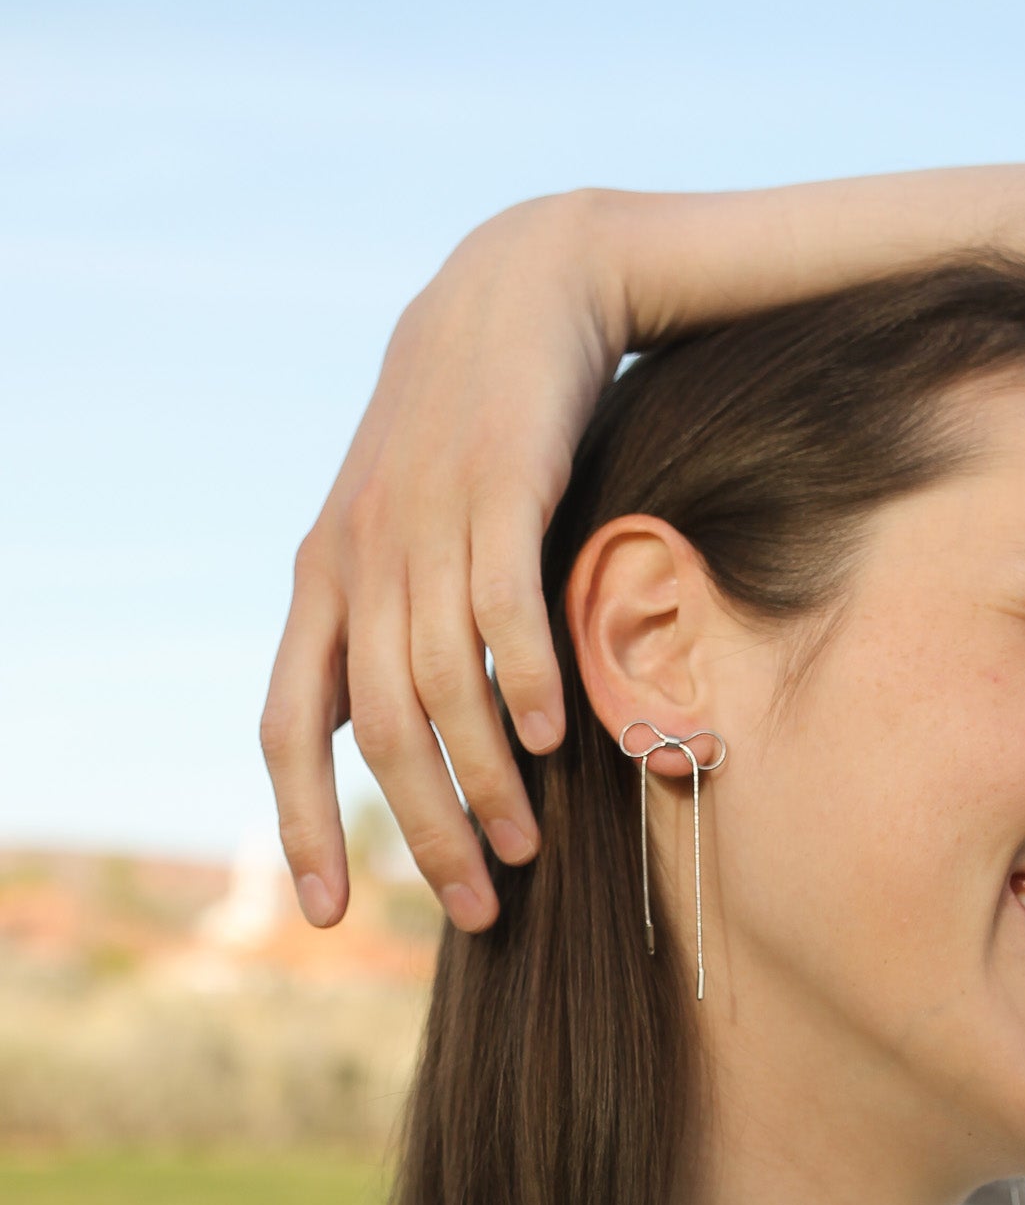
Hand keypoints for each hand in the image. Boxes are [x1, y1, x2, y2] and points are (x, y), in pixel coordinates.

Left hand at [260, 190, 628, 930]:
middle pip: (380, 732)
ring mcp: (427, 522)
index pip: (287, 728)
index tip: (329, 914)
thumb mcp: (390, 533)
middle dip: (425, 833)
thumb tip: (367, 733)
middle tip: (476, 908)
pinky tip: (557, 739)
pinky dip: (527, 679)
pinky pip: (503, 604)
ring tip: (527, 847)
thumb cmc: (459, 437)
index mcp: (322, 583)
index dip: (301, 826)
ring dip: (487, 778)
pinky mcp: (500, 484)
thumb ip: (373, 629)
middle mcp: (360, 561)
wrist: (513, 290)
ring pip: (443, 684)